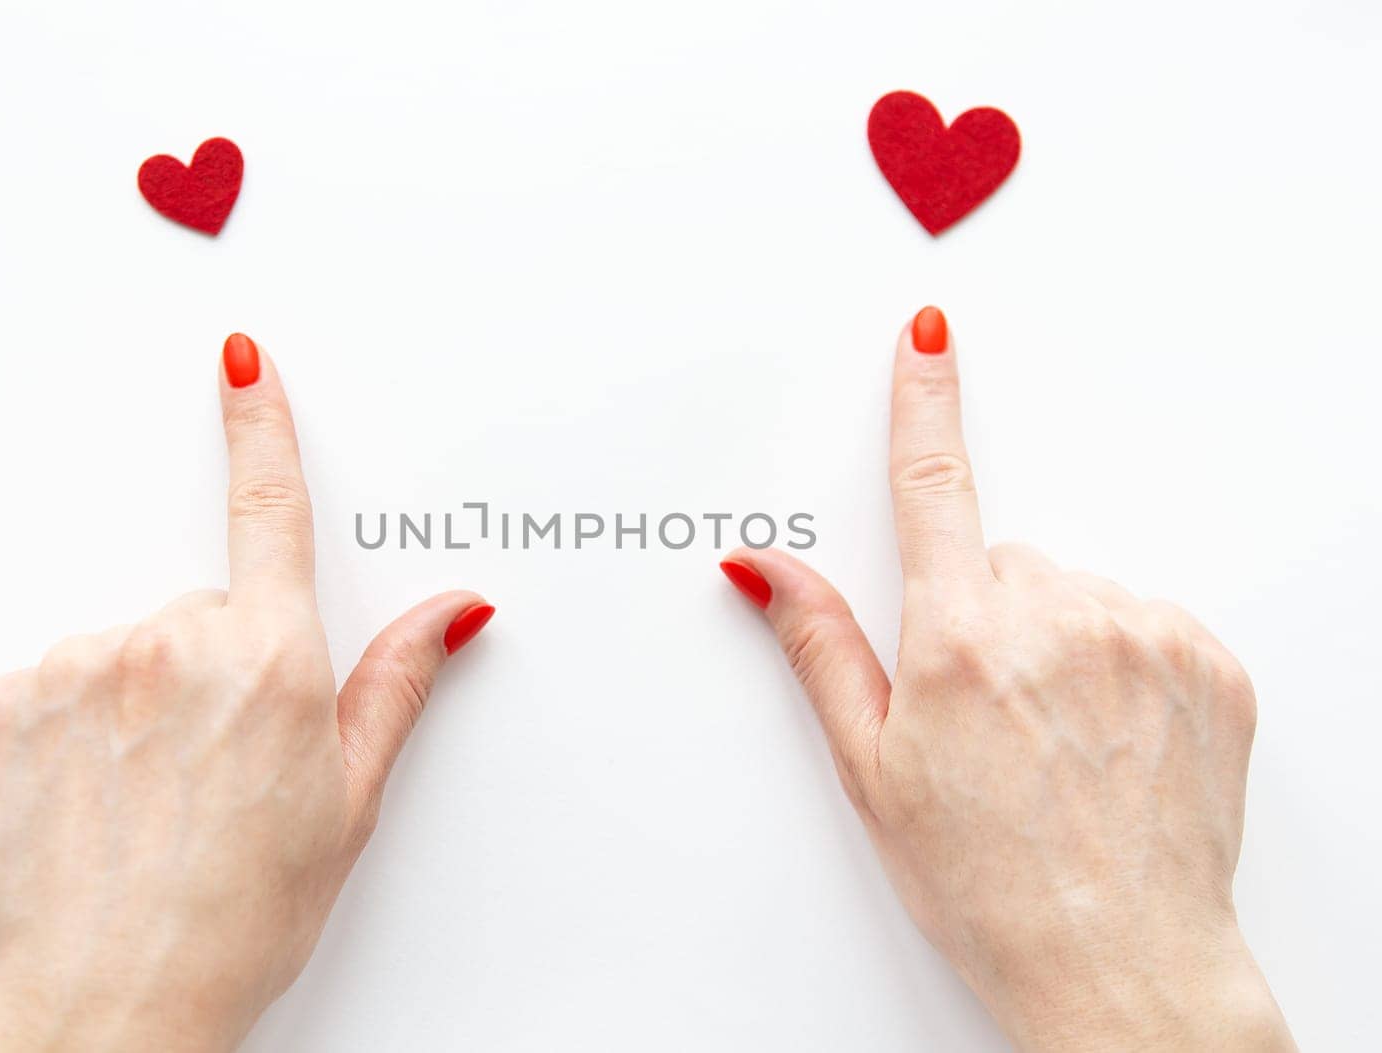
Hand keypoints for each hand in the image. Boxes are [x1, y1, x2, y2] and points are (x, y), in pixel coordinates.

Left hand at [0, 334, 494, 1052]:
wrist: (103, 1006)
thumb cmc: (234, 918)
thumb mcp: (345, 802)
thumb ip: (396, 683)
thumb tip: (456, 611)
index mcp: (270, 660)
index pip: (270, 508)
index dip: (261, 424)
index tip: (245, 359)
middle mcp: (171, 642)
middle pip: (203, 609)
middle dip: (216, 666)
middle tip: (216, 767)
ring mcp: (78, 666)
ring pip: (123, 648)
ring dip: (138, 701)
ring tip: (147, 796)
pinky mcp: (2, 700)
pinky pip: (51, 682)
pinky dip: (69, 725)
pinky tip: (88, 796)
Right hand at [720, 309, 1295, 1051]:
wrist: (1118, 963)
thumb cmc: (987, 882)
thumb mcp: (871, 766)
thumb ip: (819, 645)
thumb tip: (762, 569)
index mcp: (962, 638)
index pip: (931, 486)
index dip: (923, 400)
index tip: (927, 335)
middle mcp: (1060, 619)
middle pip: (1002, 562)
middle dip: (982, 613)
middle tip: (983, 714)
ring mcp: (1146, 637)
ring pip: (1076, 591)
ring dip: (1058, 640)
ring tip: (1052, 738)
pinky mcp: (1209, 663)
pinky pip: (1146, 620)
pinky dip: (1124, 661)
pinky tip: (1107, 736)